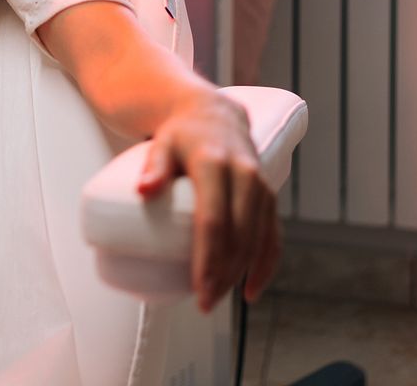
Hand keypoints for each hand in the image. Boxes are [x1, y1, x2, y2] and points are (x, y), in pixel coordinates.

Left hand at [134, 92, 281, 311]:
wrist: (215, 113)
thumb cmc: (181, 135)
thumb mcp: (162, 144)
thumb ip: (153, 166)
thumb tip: (142, 191)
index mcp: (214, 163)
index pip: (213, 219)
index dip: (208, 258)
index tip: (198, 288)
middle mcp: (243, 174)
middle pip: (238, 235)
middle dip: (224, 273)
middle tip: (204, 302)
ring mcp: (260, 185)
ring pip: (257, 239)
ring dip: (242, 273)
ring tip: (218, 298)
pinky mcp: (268, 195)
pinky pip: (273, 235)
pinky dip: (266, 265)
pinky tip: (251, 290)